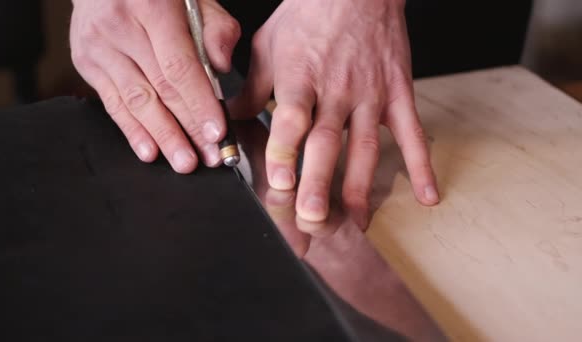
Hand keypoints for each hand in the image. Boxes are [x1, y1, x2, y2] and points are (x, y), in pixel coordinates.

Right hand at [70, 0, 240, 171]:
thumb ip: (215, 29)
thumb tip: (220, 67)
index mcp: (151, 6)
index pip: (179, 66)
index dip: (199, 104)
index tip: (217, 132)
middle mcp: (119, 27)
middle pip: (160, 89)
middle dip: (188, 128)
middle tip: (209, 156)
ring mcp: (98, 46)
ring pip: (136, 102)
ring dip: (163, 137)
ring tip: (183, 162)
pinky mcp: (86, 62)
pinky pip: (113, 104)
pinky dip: (133, 131)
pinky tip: (149, 151)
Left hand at [231, 0, 438, 223]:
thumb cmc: (309, 14)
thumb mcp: (269, 46)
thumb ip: (251, 88)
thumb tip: (227, 117)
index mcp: (300, 76)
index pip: (291, 118)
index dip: (285, 151)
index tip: (279, 182)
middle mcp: (336, 89)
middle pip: (327, 141)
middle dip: (319, 182)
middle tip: (313, 218)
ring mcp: (371, 94)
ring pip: (366, 146)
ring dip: (360, 186)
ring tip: (355, 222)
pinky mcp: (398, 94)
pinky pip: (412, 132)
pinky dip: (422, 164)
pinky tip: (428, 195)